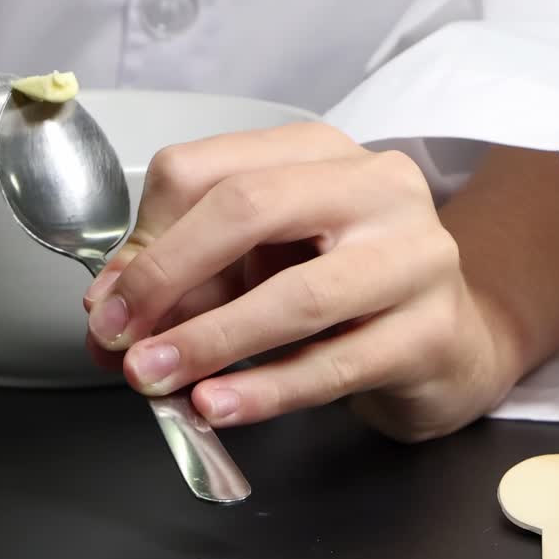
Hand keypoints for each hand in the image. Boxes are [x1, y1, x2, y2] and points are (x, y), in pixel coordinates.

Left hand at [82, 122, 516, 441]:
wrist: (450, 342)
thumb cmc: (349, 292)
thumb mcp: (264, 265)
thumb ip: (191, 278)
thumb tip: (109, 311)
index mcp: (322, 153)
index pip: (209, 169)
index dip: (147, 237)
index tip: (110, 303)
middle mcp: (377, 186)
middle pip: (250, 207)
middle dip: (168, 276)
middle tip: (121, 338)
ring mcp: (416, 255)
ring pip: (298, 295)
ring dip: (212, 341)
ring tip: (156, 379)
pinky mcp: (432, 329)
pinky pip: (334, 364)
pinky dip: (266, 390)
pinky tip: (220, 406)